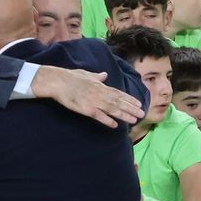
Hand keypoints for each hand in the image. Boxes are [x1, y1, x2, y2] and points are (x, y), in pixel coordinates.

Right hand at [31, 66, 145, 126]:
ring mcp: (93, 101)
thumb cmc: (71, 77)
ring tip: (134, 119)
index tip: (139, 103)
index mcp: (101, 86)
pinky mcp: (85, 109)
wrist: (58, 81)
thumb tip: (104, 74)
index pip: (119, 93)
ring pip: (112, 109)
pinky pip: (98, 116)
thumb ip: (97, 76)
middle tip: (142, 113)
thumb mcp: (87, 74)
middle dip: (131, 108)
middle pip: (118, 102)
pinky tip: (115, 125)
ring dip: (124, 115)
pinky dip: (107, 120)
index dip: (130, 99)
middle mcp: (100, 93)